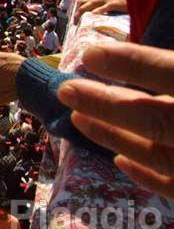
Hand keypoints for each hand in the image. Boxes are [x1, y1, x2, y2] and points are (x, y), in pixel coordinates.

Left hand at [57, 43, 173, 197]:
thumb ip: (171, 68)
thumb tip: (129, 59)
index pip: (172, 72)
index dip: (132, 63)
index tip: (89, 54)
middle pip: (156, 118)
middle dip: (106, 104)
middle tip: (65, 90)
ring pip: (159, 155)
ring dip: (114, 137)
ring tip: (77, 118)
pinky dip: (146, 174)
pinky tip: (118, 161)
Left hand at [73, 0, 126, 21]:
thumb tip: (97, 8)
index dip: (78, 5)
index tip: (75, 14)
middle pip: (84, 0)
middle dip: (77, 11)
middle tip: (75, 21)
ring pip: (90, 4)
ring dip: (82, 12)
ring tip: (77, 21)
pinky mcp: (117, 3)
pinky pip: (105, 7)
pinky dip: (98, 11)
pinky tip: (93, 15)